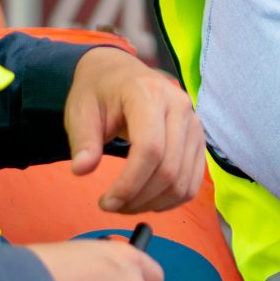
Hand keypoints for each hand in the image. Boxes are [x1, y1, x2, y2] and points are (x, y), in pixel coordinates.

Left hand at [64, 46, 204, 214]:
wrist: (120, 73)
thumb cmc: (99, 91)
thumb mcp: (81, 111)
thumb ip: (83, 141)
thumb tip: (81, 170)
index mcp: (148, 95)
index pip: (150, 149)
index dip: (130, 183)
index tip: (107, 202)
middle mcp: (179, 107)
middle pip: (169, 169)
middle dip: (140, 198)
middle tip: (112, 207)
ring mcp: (194, 124)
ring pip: (183, 180)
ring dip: (155, 203)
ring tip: (127, 205)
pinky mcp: (199, 140)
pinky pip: (192, 180)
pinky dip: (171, 199)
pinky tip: (147, 200)